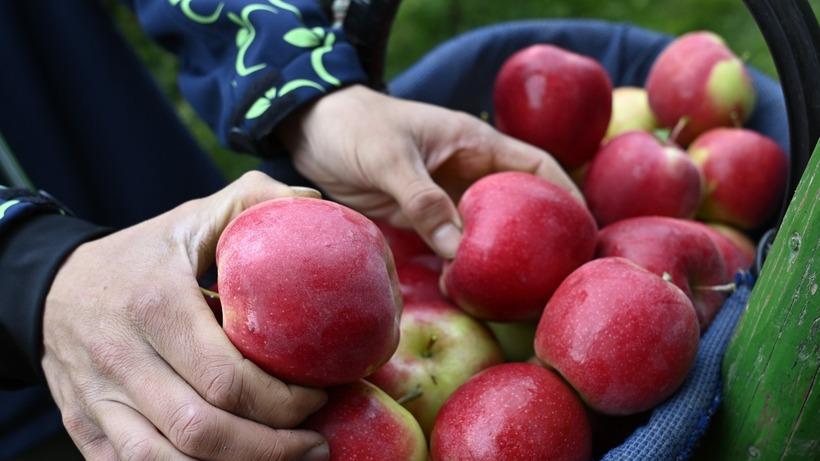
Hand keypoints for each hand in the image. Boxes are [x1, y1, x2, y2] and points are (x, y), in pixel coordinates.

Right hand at [42, 172, 329, 460]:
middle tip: (317, 439)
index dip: (282, 401)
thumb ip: (251, 203)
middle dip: (271, 446)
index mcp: (156, 306)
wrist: (53, 288)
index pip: (226, 378)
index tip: (319, 394)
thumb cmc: (141, 257)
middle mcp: (121, 359)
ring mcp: (99, 401)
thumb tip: (314, 204)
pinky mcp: (86, 429)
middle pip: (203, 431)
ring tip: (287, 457)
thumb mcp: (191, 220)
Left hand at [279, 85, 580, 258]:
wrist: (311, 130)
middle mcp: (467, 171)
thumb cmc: (353, 127)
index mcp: (474, 144)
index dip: (565, 196)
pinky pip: (451, 243)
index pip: (536, 167)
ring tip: (517, 290)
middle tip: (556, 274)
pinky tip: (463, 287)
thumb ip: (423, 199)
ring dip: (498, 255)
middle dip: (538, 235)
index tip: (583, 231)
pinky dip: (460, 263)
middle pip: (517, 204)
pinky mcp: (421, 217)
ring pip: (486, 228)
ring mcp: (446, 196)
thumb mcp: (389, 158)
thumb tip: (458, 249)